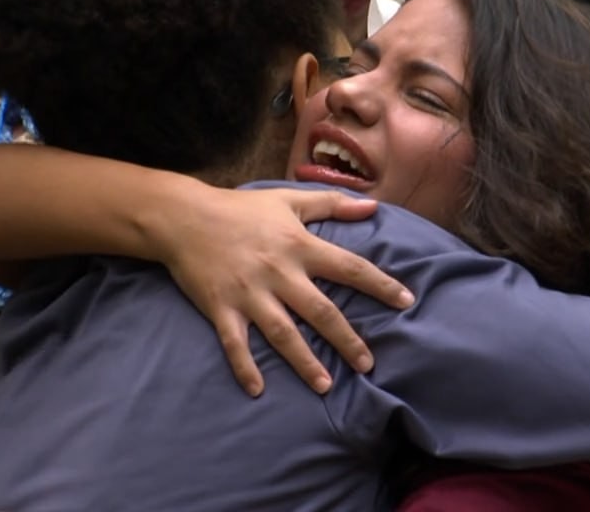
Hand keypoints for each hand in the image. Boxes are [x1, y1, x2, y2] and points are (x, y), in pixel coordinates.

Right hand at [151, 183, 413, 396]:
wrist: (182, 217)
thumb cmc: (240, 208)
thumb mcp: (289, 200)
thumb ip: (332, 204)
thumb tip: (372, 205)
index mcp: (298, 246)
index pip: (349, 267)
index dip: (380, 284)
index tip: (406, 301)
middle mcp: (278, 273)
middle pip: (321, 312)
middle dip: (347, 340)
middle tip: (368, 365)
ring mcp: (249, 294)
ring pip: (283, 334)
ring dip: (305, 362)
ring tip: (326, 386)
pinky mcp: (221, 308)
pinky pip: (235, 343)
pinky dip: (245, 367)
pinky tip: (258, 390)